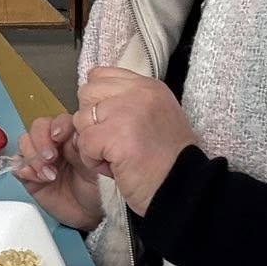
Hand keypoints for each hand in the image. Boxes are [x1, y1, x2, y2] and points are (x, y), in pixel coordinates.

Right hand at [10, 113, 102, 229]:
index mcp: (73, 137)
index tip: (58, 137)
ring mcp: (41, 159)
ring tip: (46, 175)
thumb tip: (74, 137)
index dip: (57, 127)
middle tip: (49, 158)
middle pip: (38, 128)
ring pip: (25, 143)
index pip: (59, 122)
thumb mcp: (98, 168)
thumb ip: (86, 150)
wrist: (93, 214)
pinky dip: (22, 169)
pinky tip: (34, 178)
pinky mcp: (30, 176)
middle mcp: (55, 144)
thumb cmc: (100, 189)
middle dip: (41, 142)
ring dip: (32, 157)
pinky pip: (17, 166)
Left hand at [71, 66, 200, 213]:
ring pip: (81, 119)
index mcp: (148, 86)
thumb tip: (90, 104)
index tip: (112, 124)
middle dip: (92, 122)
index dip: (97, 101)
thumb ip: (126, 102)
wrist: (185, 189)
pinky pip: (84, 143)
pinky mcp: (115, 135)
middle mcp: (138, 92)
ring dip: (92, 144)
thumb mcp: (155, 117)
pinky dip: (93, 160)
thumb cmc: (167, 161)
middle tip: (114, 143)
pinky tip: (114, 167)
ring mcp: (126, 111)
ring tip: (117, 157)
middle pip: (87, 93)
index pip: (99, 75)